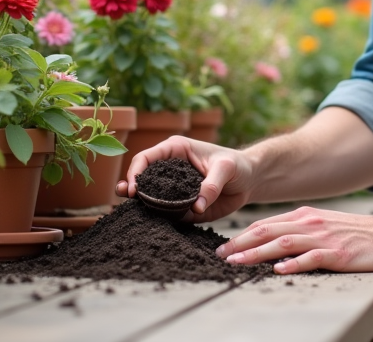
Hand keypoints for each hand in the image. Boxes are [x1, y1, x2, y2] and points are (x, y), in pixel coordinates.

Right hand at [115, 135, 254, 221]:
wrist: (249, 181)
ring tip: (127, 210)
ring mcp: (174, 189)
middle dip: (131, 186)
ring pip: (150, 196)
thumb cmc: (236, 165)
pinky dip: (158, 218)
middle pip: (142, 176)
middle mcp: (170, 169)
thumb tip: (196, 207)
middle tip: (124, 197)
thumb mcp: (226, 169)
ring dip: (139, 203)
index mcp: (176, 150)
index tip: (135, 188)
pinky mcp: (181, 206)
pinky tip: (149, 223)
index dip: (136, 171)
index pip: (147, 158)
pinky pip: (166, 213)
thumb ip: (211, 186)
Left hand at [214, 206, 372, 273]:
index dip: (242, 235)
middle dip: (242, 243)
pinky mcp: (337, 254)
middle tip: (221, 255)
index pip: (266, 224)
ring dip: (258, 253)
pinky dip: (294, 263)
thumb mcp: (321, 224)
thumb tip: (270, 242)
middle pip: (269, 232)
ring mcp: (323, 238)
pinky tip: (279, 269)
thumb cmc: (354, 233)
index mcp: (304, 216)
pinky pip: (312, 258)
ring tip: (239, 262)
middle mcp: (310, 224)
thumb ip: (297, 230)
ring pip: (284, 243)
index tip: (224, 247)